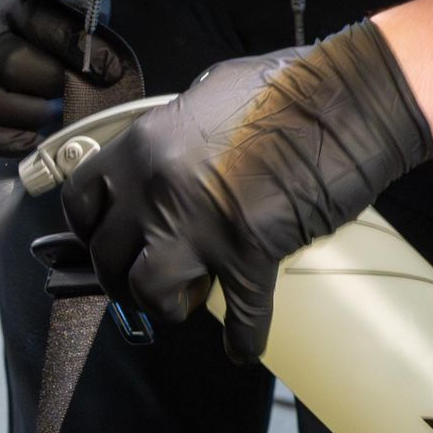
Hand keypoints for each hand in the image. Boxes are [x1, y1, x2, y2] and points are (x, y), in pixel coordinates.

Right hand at [0, 0, 125, 156]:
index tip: (111, 71)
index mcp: (6, 1)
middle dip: (53, 84)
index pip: (43, 24)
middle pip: (10, 64)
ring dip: (30, 116)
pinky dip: (4, 142)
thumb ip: (82, 3)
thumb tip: (100, 31)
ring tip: (57, 116)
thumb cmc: (32, 5)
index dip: (80, 50)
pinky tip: (32, 139)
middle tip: (80, 95)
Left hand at [61, 21, 432, 360]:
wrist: (350, 98)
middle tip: (142, 282)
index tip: (106, 242)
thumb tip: (170, 150)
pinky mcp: (250, 253)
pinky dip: (241, 338)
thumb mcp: (208, 92)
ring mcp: (199, 224)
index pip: (82, 201)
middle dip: (122, 277)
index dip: (90, 230)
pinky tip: (241, 348)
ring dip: (165, 305)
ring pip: (149, 292)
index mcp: (142, 145)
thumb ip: (177, 129)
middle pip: (108, 255)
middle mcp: (156, 188)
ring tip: (184, 302)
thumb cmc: (288, 84)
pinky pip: (238, 314)